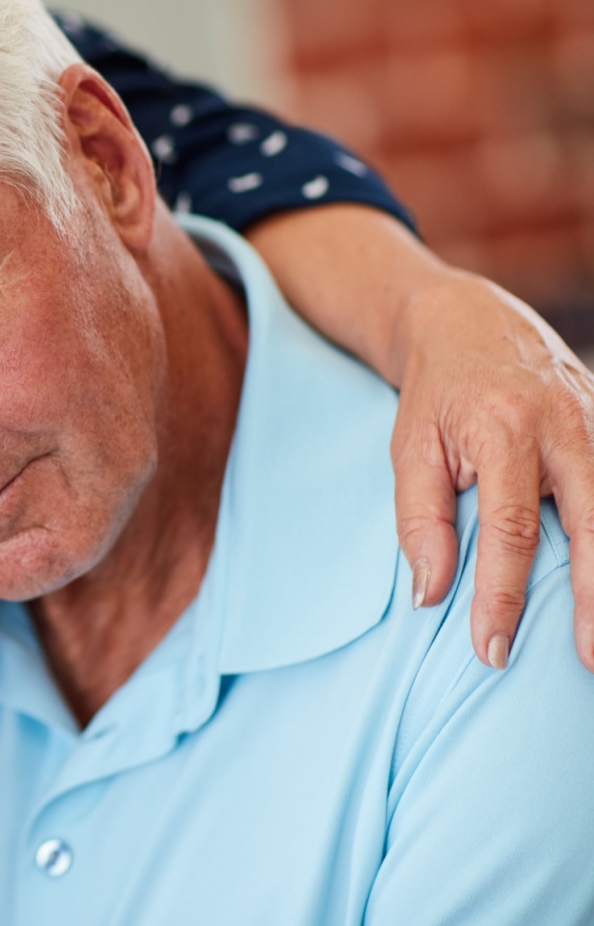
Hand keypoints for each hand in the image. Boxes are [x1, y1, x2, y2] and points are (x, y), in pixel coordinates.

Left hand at [391, 272, 593, 670]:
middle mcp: (568, 427)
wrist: (469, 321)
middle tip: (588, 663)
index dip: (502, 595)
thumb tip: (431, 595)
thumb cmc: (434, 395)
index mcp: (506, 430)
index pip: (510, 531)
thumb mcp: (410, 449)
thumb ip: (420, 520)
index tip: (491, 649)